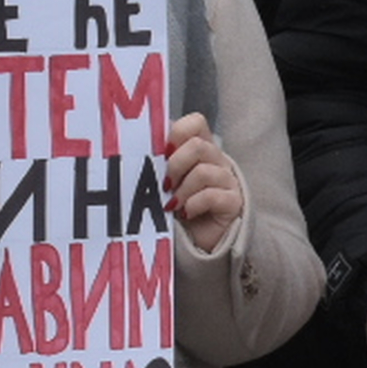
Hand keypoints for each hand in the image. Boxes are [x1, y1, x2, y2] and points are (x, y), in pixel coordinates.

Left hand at [161, 111, 243, 254]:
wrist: (198, 244)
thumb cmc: (177, 210)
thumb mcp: (164, 183)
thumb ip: (157, 164)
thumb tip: (133, 148)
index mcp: (200, 149)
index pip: (195, 123)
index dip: (177, 133)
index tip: (161, 152)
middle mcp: (216, 161)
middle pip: (198, 146)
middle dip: (175, 165)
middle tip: (164, 184)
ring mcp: (227, 180)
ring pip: (203, 171)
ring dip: (182, 190)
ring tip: (172, 205)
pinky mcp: (233, 202)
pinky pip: (212, 195)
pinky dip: (193, 205)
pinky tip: (186, 214)